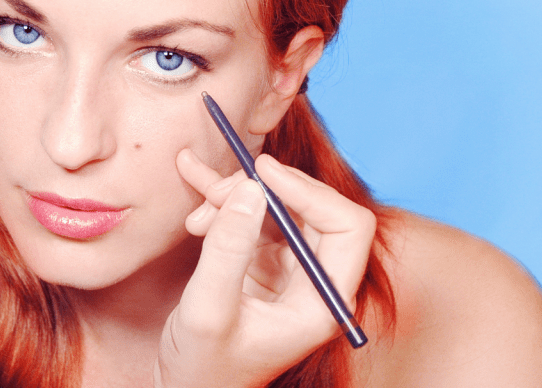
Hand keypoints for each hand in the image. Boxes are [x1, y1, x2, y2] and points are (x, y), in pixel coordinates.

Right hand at [153, 150, 376, 387]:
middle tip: (217, 191)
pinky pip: (252, 214)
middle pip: (311, 209)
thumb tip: (248, 188)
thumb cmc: (203, 367)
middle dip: (263, 191)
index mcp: (324, 302)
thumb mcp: (208, 308)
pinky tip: (194, 179)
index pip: (347, 227)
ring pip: (277, 206)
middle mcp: (316, 281)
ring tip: (196, 216)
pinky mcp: (264, 260)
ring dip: (234, 198)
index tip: (263, 173)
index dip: (310, 191)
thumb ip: (228, 249)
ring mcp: (291, 268)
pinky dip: (223, 201)